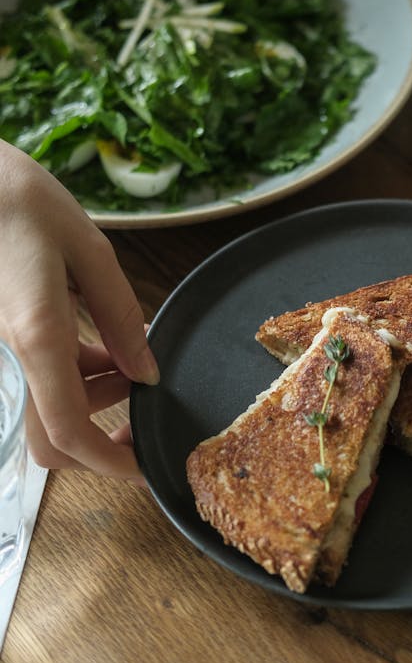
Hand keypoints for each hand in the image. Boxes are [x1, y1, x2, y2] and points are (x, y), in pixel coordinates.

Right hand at [0, 142, 158, 477]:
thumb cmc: (15, 197)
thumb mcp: (87, 248)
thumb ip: (121, 314)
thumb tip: (146, 370)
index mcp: (35, 335)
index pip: (68, 431)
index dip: (108, 462)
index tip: (143, 465)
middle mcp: (8, 354)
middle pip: (49, 438)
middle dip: (100, 437)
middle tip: (141, 408)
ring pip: (42, 410)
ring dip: (88, 401)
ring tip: (125, 361)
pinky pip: (31, 380)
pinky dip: (68, 378)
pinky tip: (96, 347)